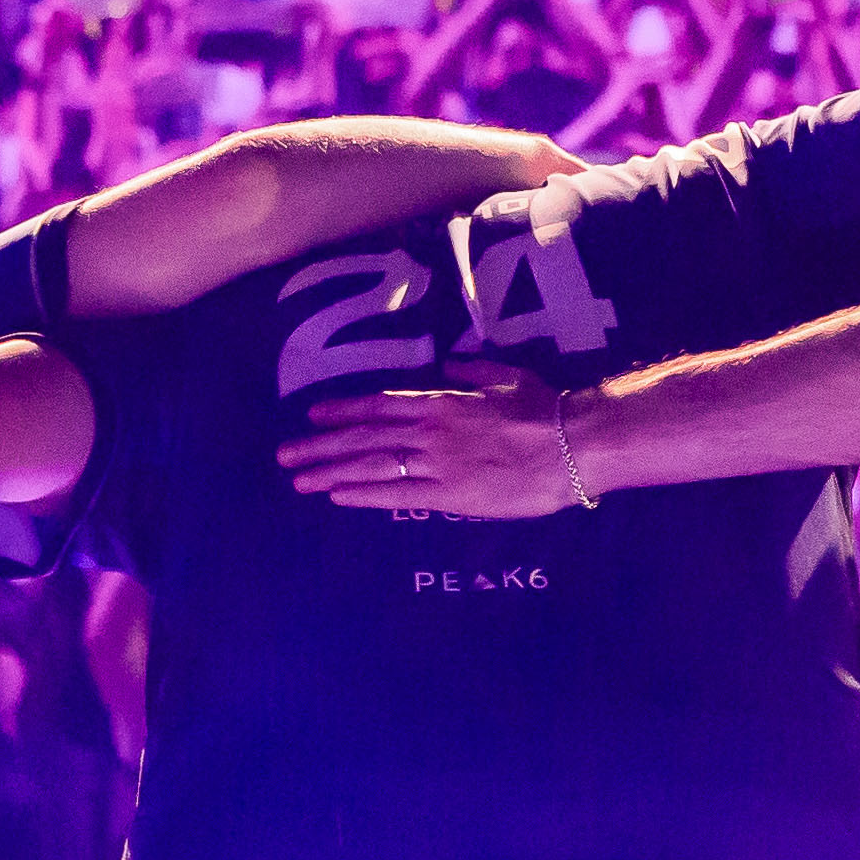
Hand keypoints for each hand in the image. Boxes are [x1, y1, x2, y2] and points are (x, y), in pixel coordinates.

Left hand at [284, 379, 591, 519]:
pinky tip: (337, 495)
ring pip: (370, 466)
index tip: (312, 415)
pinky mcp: (449, 496)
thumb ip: (472, 370)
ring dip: (330, 472)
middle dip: (320, 446)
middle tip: (285, 455)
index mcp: (440, 402)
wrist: (574, 443)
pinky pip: (396, 495)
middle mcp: (429, 431)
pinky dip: (363, 495)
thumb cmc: (545, 408)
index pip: (378, 406)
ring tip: (298, 480)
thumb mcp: (506, 376)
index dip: (342, 411)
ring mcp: (436, 464)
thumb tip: (450, 363)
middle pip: (362, 438)